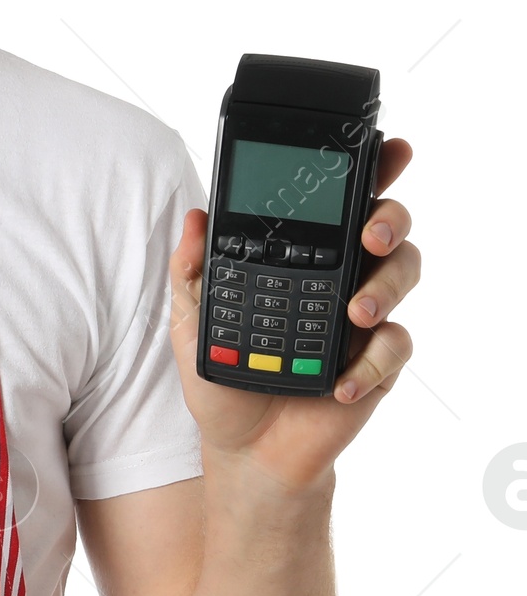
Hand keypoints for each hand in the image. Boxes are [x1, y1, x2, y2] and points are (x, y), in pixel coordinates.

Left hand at [167, 139, 418, 494]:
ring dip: (383, 286)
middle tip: (370, 233)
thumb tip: (193, 217)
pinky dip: (370, 363)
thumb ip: (192, 270)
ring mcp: (363, 318)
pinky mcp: (377, 363)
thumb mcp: (194, 321)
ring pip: (402, 275)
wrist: (244, 449)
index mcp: (301, 256)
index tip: (383, 146)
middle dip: (389, 218)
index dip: (368, 170)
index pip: (336, 202)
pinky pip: (394, 347)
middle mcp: (341, 277)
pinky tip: (339, 383)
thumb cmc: (224, 377)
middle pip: (386, 227)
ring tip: (352, 311)